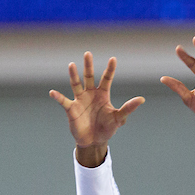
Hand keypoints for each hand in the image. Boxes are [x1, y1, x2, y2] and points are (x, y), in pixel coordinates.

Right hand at [49, 52, 144, 166]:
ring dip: (73, 75)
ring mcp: (80, 100)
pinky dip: (58, 97)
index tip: (113, 59)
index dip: (110, 69)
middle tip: (88, 53)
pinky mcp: (71, 109)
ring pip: (76, 84)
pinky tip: (53, 92)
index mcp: (102, 94)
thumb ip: (128, 108)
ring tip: (71, 65)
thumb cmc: (107, 128)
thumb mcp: (119, 118)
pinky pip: (64, 101)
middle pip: (89, 77)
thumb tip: (142, 99)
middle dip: (88, 66)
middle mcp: (90, 94)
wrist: (94, 141)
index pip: (106, 79)